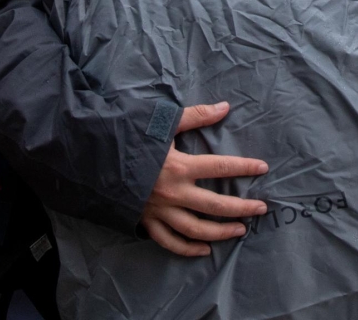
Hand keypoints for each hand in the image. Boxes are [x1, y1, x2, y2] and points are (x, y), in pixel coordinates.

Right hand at [141, 102, 268, 256]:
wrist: (95, 158)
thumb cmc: (131, 138)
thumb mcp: (163, 123)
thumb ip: (196, 116)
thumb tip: (225, 107)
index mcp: (179, 166)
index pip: (220, 168)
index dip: (244, 167)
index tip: (263, 168)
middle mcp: (173, 193)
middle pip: (215, 205)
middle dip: (242, 208)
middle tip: (261, 209)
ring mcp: (160, 211)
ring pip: (196, 230)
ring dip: (221, 232)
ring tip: (240, 230)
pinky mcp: (146, 222)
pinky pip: (170, 242)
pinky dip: (188, 249)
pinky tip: (205, 251)